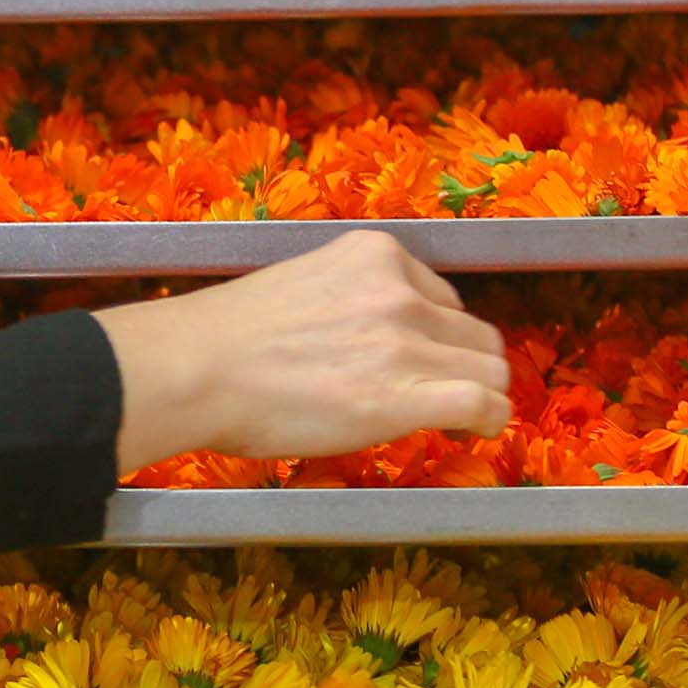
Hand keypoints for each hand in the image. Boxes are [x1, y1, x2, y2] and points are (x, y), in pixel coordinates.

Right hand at [94, 230, 513, 472]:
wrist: (197, 367)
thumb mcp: (305, 283)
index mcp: (377, 255)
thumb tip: (369, 341)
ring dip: (480, 396)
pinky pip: (483, 403)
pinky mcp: (404, 395)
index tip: (424, 361)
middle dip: (466, 366)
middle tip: (441, 397)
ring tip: (456, 420)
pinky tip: (475, 432)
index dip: (441, 337)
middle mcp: (401, 290)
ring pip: (490, 369)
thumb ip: (352, 300)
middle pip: (476, 334)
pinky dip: (489, 419)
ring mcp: (406, 342)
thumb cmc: (227, 335)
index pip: (443, 298)